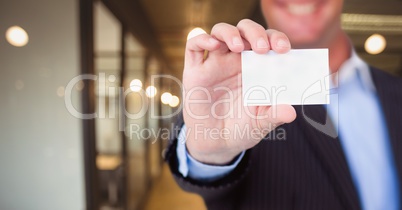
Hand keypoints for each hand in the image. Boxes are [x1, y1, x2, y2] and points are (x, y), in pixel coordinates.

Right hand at [182, 19, 296, 164]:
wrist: (216, 144)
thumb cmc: (242, 128)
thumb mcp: (260, 123)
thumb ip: (274, 115)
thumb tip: (290, 112)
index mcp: (256, 67)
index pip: (267, 41)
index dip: (276, 39)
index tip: (284, 50)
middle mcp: (236, 61)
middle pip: (245, 30)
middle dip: (255, 33)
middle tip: (263, 49)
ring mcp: (214, 64)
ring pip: (220, 32)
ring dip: (230, 33)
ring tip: (239, 47)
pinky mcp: (194, 72)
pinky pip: (194, 46)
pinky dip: (202, 39)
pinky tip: (213, 45)